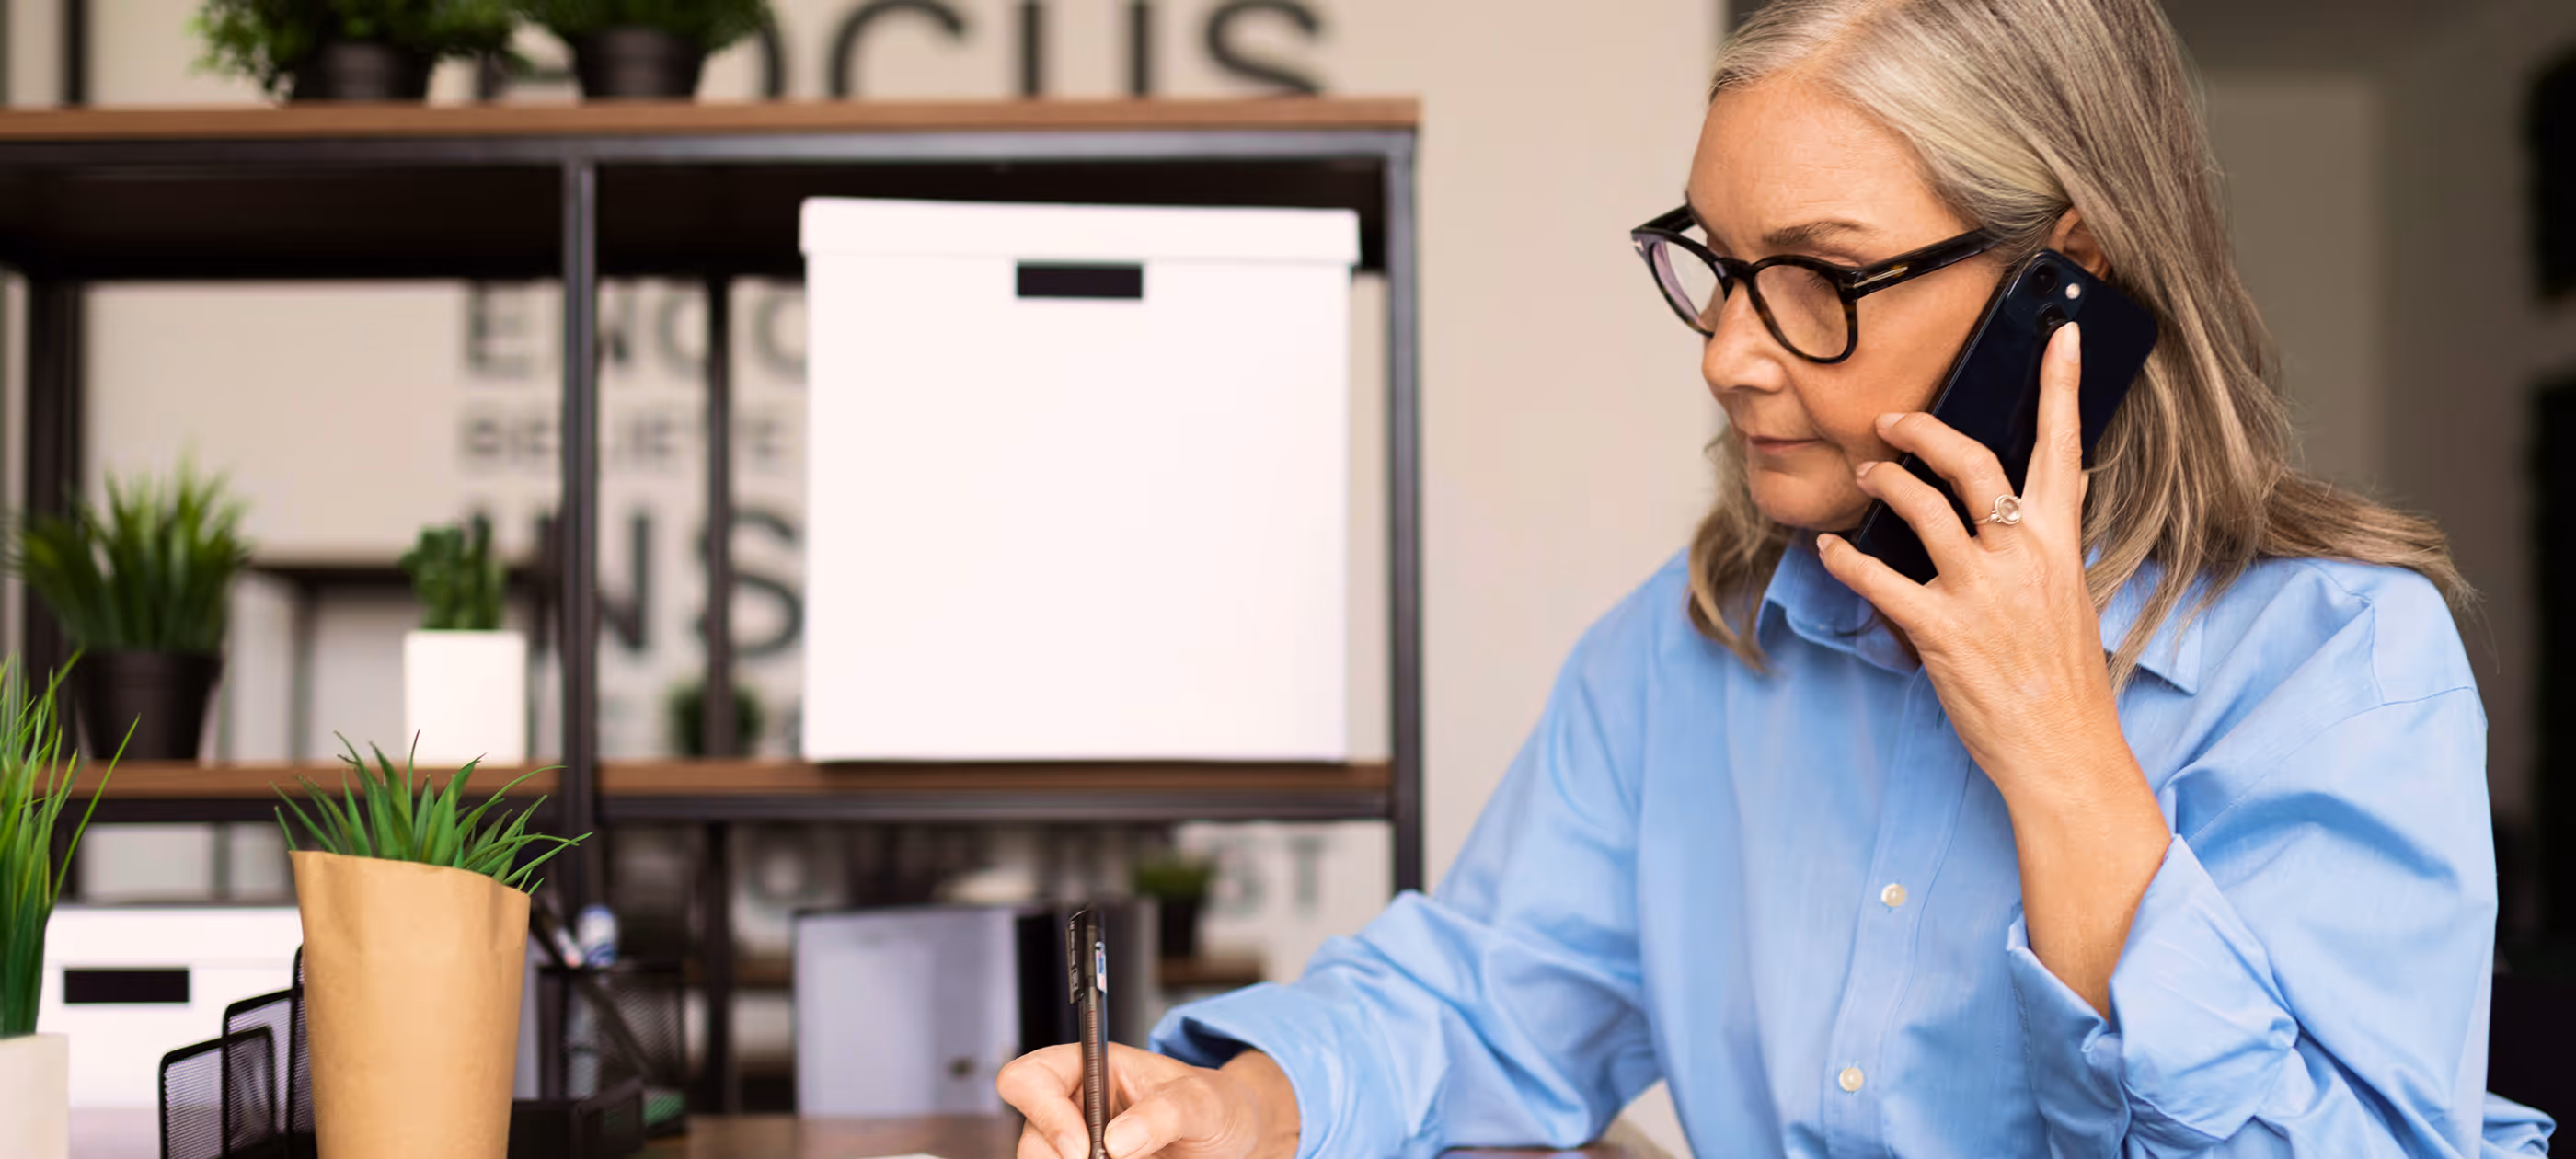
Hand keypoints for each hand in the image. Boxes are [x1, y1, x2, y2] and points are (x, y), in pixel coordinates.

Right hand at [996, 1043, 1292, 1158]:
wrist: (1234, 1140)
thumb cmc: (1216, 1106)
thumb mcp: (1203, 1102)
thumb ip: (1164, 1113)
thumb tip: (1116, 1141)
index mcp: (1091, 1068)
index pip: (1028, 1078)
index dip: (1044, 1112)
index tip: (1082, 1147)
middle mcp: (1074, 1108)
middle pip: (1030, 1139)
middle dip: (1061, 1158)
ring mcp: (1076, 1146)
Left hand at [1814, 323, 2129, 797]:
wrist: (2064, 750)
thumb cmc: (2064, 677)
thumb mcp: (2073, 595)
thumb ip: (2054, 538)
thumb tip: (2057, 487)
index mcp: (2060, 543)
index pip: (2066, 449)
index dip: (2062, 386)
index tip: (2062, 335)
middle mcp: (2023, 557)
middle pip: (1971, 463)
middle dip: (1924, 431)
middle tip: (1892, 421)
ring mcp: (1982, 593)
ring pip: (1920, 508)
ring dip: (1882, 483)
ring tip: (1863, 478)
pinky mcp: (1941, 631)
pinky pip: (1879, 579)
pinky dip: (1846, 560)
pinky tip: (1829, 550)